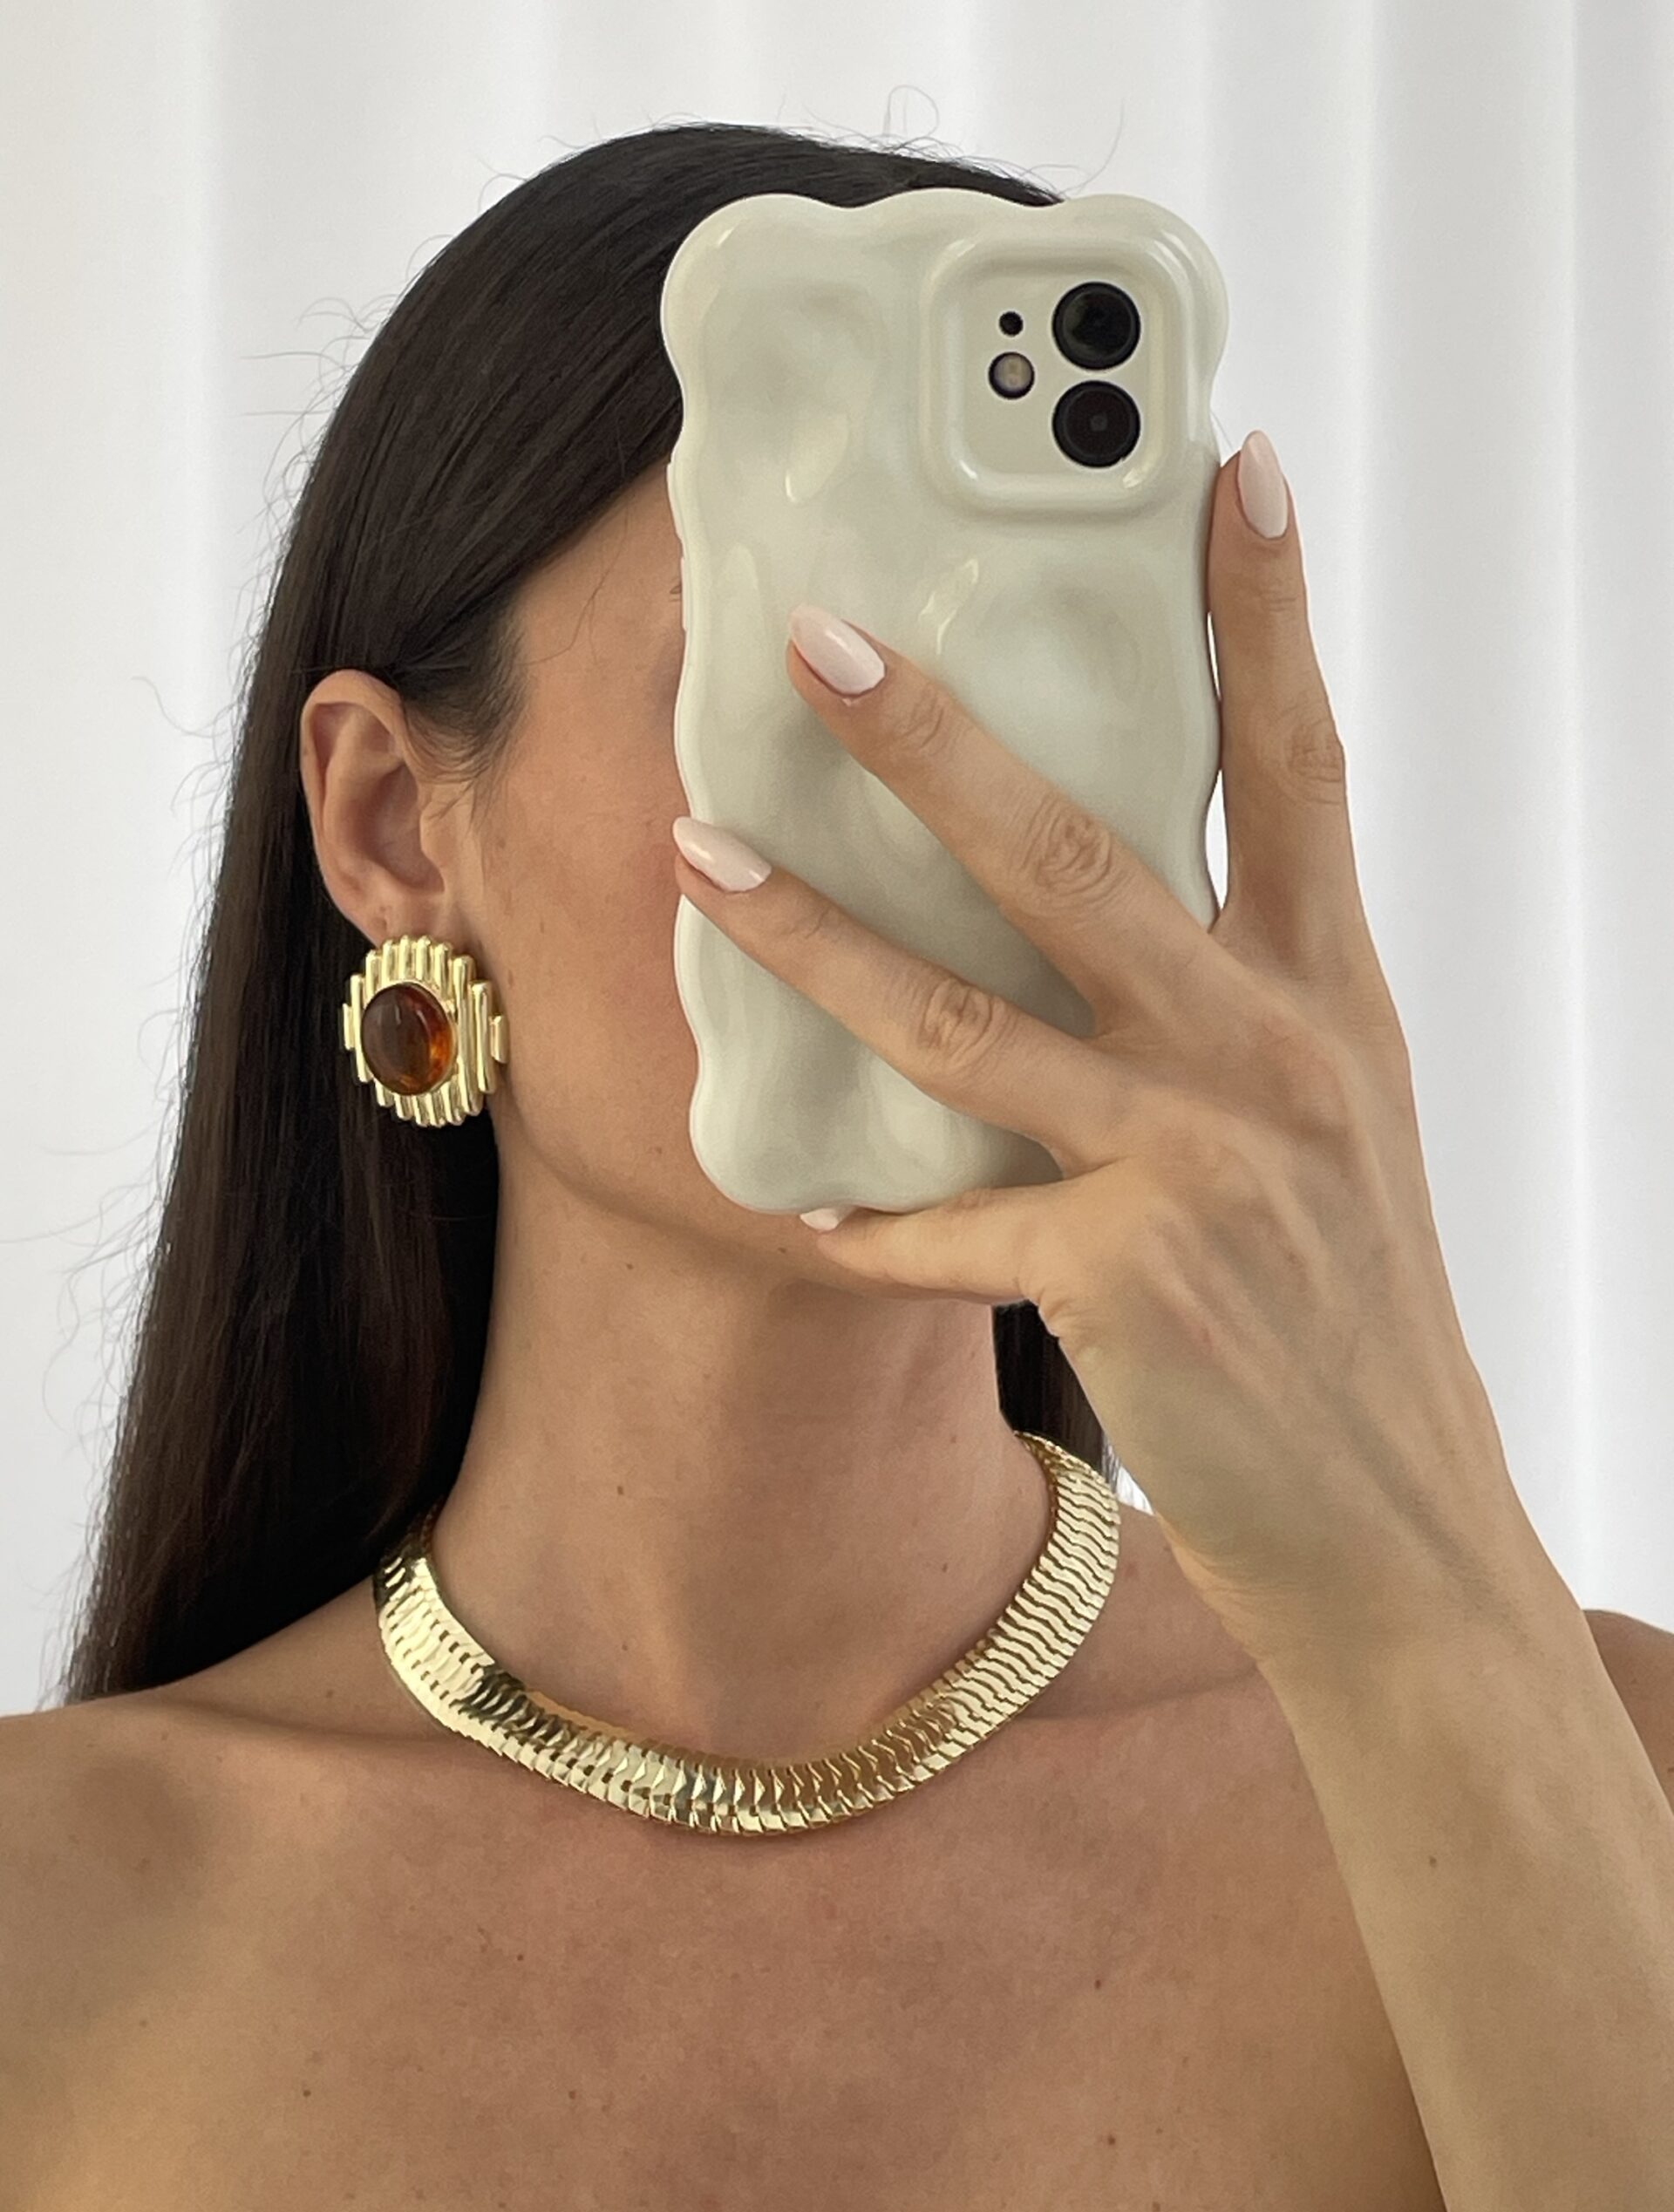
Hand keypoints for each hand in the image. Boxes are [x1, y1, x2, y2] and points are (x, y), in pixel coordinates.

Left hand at [669, 432, 1542, 1679]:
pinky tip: (789, 1200)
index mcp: (1328, 996)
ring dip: (814, 937)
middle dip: (937, 737)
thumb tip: (1118, 889)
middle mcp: (1271, 1057)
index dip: (1266, 611)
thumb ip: (1239, 997)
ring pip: (969, 1022)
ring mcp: (1199, 1168)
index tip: (1224, 461)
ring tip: (694, 851)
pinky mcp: (1128, 1283)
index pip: (1298, 764)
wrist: (1395, 1523)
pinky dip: (867, 1221)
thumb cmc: (1350, 1310)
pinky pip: (951, 1235)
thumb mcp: (1334, 1120)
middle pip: (1080, 856)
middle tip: (815, 630)